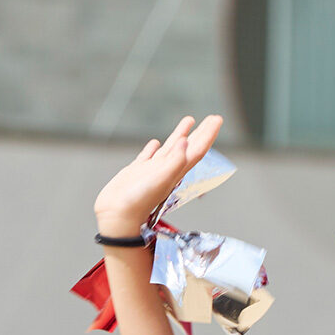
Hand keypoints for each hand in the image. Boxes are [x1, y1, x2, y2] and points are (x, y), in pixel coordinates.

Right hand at [94, 115, 223, 236]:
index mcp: (176, 171)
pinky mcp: (136, 172)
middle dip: (201, 132)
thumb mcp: (161, 180)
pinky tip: (155, 142)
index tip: (217, 120)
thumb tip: (185, 141)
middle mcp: (166, 170)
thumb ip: (175, 160)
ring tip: (189, 120)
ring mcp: (151, 171)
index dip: (208, 134)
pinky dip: (153, 148)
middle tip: (213, 118)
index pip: (197, 150)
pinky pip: (148, 156)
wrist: (117, 216)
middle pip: (189, 147)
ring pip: (170, 149)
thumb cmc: (138, 201)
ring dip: (181, 135)